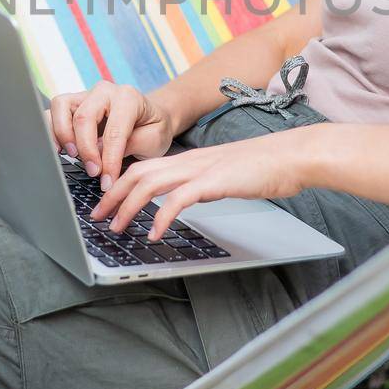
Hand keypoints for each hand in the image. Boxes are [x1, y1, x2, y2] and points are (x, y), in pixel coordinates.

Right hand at [43, 80, 177, 186]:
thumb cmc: (153, 128)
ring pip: (61, 107)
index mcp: (128, 97)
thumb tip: (98, 154)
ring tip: (72, 156)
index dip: (109, 161)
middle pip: (83, 117)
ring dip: (62, 135)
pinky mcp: (72, 103)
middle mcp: (104, 91)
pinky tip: (59, 149)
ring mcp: (85, 95)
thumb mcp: (153, 140)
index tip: (107, 182)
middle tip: (93, 172)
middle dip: (85, 150)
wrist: (151, 117)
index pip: (114, 131)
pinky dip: (51, 130)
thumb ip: (128, 145)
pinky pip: (52, 112)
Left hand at [86, 126, 322, 240]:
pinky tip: (154, 232)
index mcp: (189, 159)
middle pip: (137, 173)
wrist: (292, 156)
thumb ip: (200, 184)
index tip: (104, 203)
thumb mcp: (222, 175)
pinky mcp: (215, 182)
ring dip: (128, 206)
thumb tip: (183, 200)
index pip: (142, 167)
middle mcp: (188, 161)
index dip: (118, 184)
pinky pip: (180, 199)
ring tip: (116, 227)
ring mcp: (200, 169)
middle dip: (112, 195)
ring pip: (150, 183)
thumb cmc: (263, 167)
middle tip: (97, 218)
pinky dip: (162, 216)